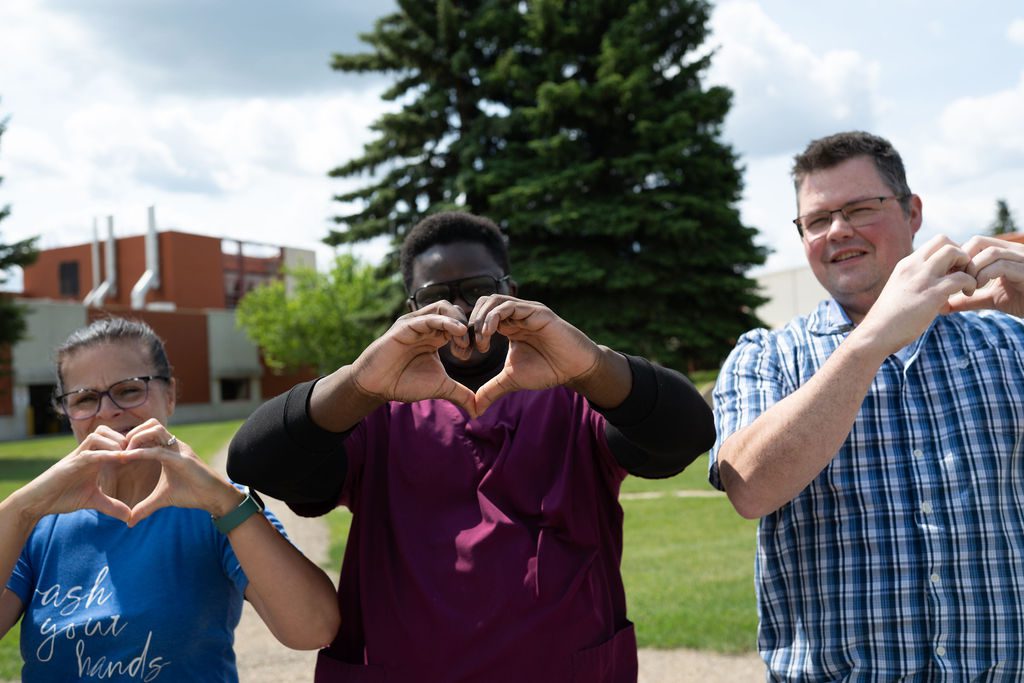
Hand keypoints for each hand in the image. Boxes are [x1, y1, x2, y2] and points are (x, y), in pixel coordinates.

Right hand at [16, 426, 132, 522]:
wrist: (37, 502)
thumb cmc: (63, 497)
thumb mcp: (93, 501)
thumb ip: (112, 506)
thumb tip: (130, 516)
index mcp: (94, 457)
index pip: (113, 440)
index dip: (131, 443)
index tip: (147, 451)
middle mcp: (86, 452)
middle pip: (108, 431)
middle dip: (126, 438)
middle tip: (140, 450)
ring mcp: (77, 456)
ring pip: (99, 436)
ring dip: (116, 443)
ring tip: (129, 455)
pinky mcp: (70, 464)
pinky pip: (89, 453)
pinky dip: (105, 454)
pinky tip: (118, 459)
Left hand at [122, 420, 242, 525]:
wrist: (213, 497)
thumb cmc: (192, 494)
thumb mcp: (163, 499)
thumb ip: (145, 507)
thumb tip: (130, 522)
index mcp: (170, 450)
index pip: (149, 432)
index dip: (132, 439)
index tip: (118, 455)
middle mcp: (175, 445)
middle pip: (150, 424)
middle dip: (132, 433)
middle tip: (118, 450)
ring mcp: (179, 450)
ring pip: (154, 429)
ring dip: (135, 438)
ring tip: (123, 453)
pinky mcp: (182, 459)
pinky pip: (158, 450)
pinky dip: (140, 452)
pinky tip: (126, 458)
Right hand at [347, 301, 476, 413]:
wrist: (378, 386)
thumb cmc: (405, 383)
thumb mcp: (440, 387)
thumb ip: (460, 394)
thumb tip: (478, 411)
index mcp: (436, 336)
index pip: (460, 323)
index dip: (471, 335)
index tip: (473, 353)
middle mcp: (427, 327)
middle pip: (454, 311)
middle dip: (467, 326)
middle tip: (467, 347)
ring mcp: (415, 324)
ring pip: (442, 307)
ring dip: (458, 320)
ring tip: (462, 340)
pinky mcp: (404, 327)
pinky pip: (427, 318)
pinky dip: (445, 321)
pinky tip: (457, 331)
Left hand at [470, 296, 601, 413]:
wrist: (573, 368)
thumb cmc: (547, 370)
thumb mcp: (512, 380)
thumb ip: (491, 390)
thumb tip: (474, 409)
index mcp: (509, 325)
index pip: (481, 316)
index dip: (469, 332)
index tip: (465, 353)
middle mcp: (516, 314)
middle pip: (484, 303)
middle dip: (472, 322)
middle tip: (472, 346)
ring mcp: (525, 311)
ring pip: (494, 301)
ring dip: (482, 318)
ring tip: (482, 340)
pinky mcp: (536, 311)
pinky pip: (509, 306)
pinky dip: (494, 316)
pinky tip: (490, 333)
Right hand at [859, 234, 976, 351]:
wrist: (876, 333)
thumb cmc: (888, 319)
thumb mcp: (899, 291)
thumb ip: (914, 282)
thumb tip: (932, 286)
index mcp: (905, 265)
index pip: (933, 243)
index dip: (948, 252)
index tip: (952, 270)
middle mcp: (913, 266)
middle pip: (944, 240)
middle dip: (959, 253)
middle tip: (962, 272)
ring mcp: (922, 278)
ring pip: (954, 252)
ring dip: (967, 265)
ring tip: (967, 282)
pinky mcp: (933, 294)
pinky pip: (961, 278)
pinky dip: (970, 283)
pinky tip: (967, 294)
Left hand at [947, 235, 1023, 316]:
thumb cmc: (1023, 302)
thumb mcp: (992, 299)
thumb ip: (970, 299)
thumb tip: (944, 306)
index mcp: (1003, 254)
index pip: (974, 243)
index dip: (958, 257)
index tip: (949, 275)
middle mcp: (1013, 251)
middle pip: (978, 241)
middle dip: (963, 260)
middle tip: (957, 279)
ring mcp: (1022, 258)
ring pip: (991, 252)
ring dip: (973, 269)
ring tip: (969, 287)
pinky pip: (1003, 265)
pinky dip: (985, 275)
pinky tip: (979, 287)